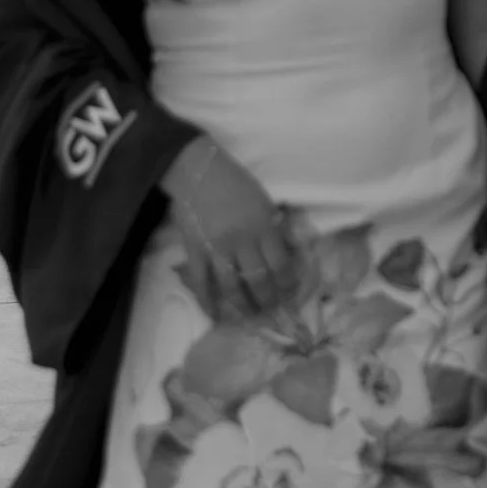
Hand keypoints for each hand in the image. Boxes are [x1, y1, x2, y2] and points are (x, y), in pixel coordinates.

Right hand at [166, 137, 300, 323]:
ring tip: (251, 314)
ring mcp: (218, 248)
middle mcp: (243, 241)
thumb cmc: (236, 184)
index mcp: (264, 227)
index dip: (288, 284)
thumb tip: (287, 254)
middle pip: (260, 280)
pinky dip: (208, 302)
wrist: (200, 172)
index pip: (281, 265)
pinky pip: (202, 282)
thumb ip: (275, 229)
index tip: (290, 292)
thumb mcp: (265, 202)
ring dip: (244, 305)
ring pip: (234, 286)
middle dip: (268, 299)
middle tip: (271, 308)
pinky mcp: (196, 252)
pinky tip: (215, 315)